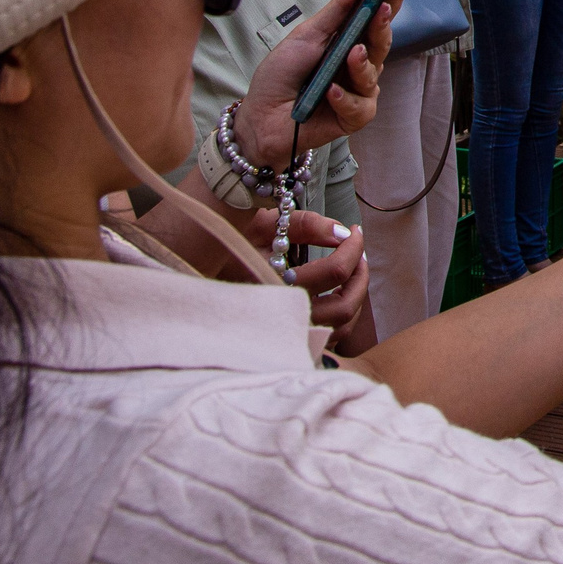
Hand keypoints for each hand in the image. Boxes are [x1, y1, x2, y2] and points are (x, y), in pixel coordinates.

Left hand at [233, 0, 402, 164]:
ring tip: (349, 56)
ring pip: (373, 74)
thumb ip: (338, 9)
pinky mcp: (355, 116)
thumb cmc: (281, 76)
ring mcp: (359, 90)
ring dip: (361, 65)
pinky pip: (362, 105)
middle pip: (382, 41)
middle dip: (383, 25)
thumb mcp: (307, 35)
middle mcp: (358, 64)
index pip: (376, 15)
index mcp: (348, 40)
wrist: (261, 116)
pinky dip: (345, 99)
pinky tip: (331, 93)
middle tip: (380, 10)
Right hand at [239, 208, 369, 329]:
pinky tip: (340, 290)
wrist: (202, 268)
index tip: (354, 231)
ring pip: (341, 325)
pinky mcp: (291, 340)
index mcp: (274, 286)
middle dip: (360, 273)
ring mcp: (286, 333)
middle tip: (358, 249)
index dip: (353, 247)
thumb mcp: (262, 224)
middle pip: (343, 305)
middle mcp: (281, 316)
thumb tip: (342, 232)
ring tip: (355, 267)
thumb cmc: (233, 242)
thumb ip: (304, 224)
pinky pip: (331, 335)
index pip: (333, 272)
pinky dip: (345, 312)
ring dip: (357, 293)